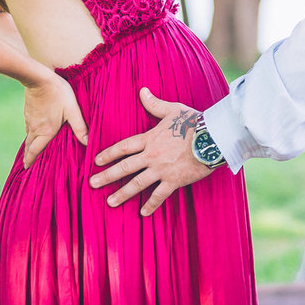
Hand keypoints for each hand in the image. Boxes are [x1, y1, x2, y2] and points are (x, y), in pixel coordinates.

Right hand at [22, 74, 88, 168]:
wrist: (39, 77)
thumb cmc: (58, 93)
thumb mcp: (72, 110)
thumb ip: (80, 127)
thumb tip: (88, 143)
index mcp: (45, 132)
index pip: (34, 151)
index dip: (30, 161)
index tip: (27, 169)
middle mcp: (35, 128)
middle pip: (29, 147)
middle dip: (28, 157)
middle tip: (28, 165)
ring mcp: (29, 120)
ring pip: (28, 137)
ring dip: (29, 146)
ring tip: (32, 151)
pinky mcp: (28, 112)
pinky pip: (28, 127)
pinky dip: (30, 134)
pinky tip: (35, 132)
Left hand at [89, 87, 213, 215]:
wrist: (212, 138)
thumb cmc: (194, 122)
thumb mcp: (172, 110)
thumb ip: (154, 104)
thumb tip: (142, 91)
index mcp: (150, 139)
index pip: (124, 147)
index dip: (109, 154)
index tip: (96, 161)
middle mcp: (152, 156)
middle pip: (125, 167)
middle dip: (107, 176)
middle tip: (92, 183)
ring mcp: (162, 170)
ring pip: (137, 184)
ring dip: (122, 193)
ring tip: (110, 202)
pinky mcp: (174, 180)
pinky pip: (159, 195)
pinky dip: (151, 204)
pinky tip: (143, 213)